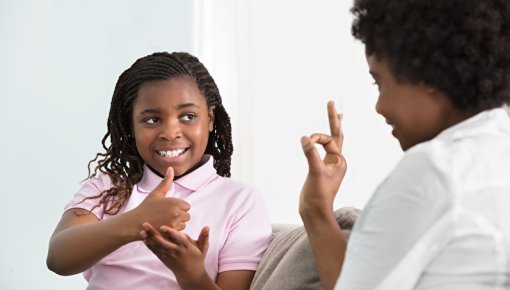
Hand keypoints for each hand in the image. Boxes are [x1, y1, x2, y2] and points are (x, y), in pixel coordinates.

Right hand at [130, 167, 190, 238]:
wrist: (135, 223)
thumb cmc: (146, 207)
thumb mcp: (156, 193)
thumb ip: (166, 181)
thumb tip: (170, 168)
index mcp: (174, 201)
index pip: (187, 206)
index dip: (179, 208)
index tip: (169, 209)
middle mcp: (176, 212)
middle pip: (187, 215)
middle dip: (179, 216)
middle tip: (167, 216)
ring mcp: (173, 223)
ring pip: (184, 224)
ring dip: (177, 224)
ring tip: (165, 222)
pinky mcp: (170, 232)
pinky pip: (179, 232)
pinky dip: (173, 231)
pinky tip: (164, 227)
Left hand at [141, 223, 209, 285]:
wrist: (191, 275)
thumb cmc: (197, 258)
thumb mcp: (203, 248)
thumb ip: (204, 236)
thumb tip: (207, 227)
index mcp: (186, 247)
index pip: (177, 239)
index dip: (170, 233)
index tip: (163, 227)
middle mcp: (176, 251)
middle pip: (163, 242)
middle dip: (153, 233)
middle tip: (145, 224)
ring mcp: (169, 255)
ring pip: (157, 246)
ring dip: (149, 238)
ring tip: (141, 230)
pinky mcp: (164, 258)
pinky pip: (155, 251)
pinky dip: (149, 245)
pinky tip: (143, 238)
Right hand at [299, 101, 346, 217]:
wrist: (314, 213)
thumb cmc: (318, 196)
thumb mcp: (315, 173)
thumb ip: (310, 154)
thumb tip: (305, 138)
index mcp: (340, 161)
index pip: (329, 141)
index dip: (317, 138)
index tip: (306, 142)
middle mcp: (337, 161)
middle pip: (337, 135)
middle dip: (334, 119)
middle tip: (331, 102)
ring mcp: (329, 165)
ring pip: (331, 142)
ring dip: (332, 128)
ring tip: (337, 114)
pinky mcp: (320, 169)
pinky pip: (323, 150)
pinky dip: (322, 141)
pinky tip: (320, 138)